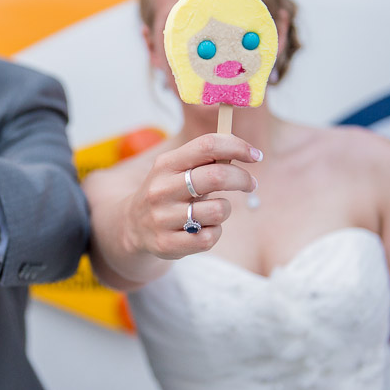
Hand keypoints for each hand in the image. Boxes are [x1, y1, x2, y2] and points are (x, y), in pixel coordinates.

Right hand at [124, 133, 259, 259]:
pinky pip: (210, 237)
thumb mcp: (176, 169)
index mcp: (166, 164)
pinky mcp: (167, 243)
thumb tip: (242, 150)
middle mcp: (161, 189)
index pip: (207, 145)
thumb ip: (204, 159)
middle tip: (250, 184)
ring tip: (214, 211)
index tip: (255, 155)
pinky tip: (203, 229)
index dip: (237, 147)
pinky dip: (214, 232)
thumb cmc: (168, 192)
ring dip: (225, 209)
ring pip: (218, 210)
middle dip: (242, 179)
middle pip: (216, 176)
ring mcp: (162, 218)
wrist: (133, 226)